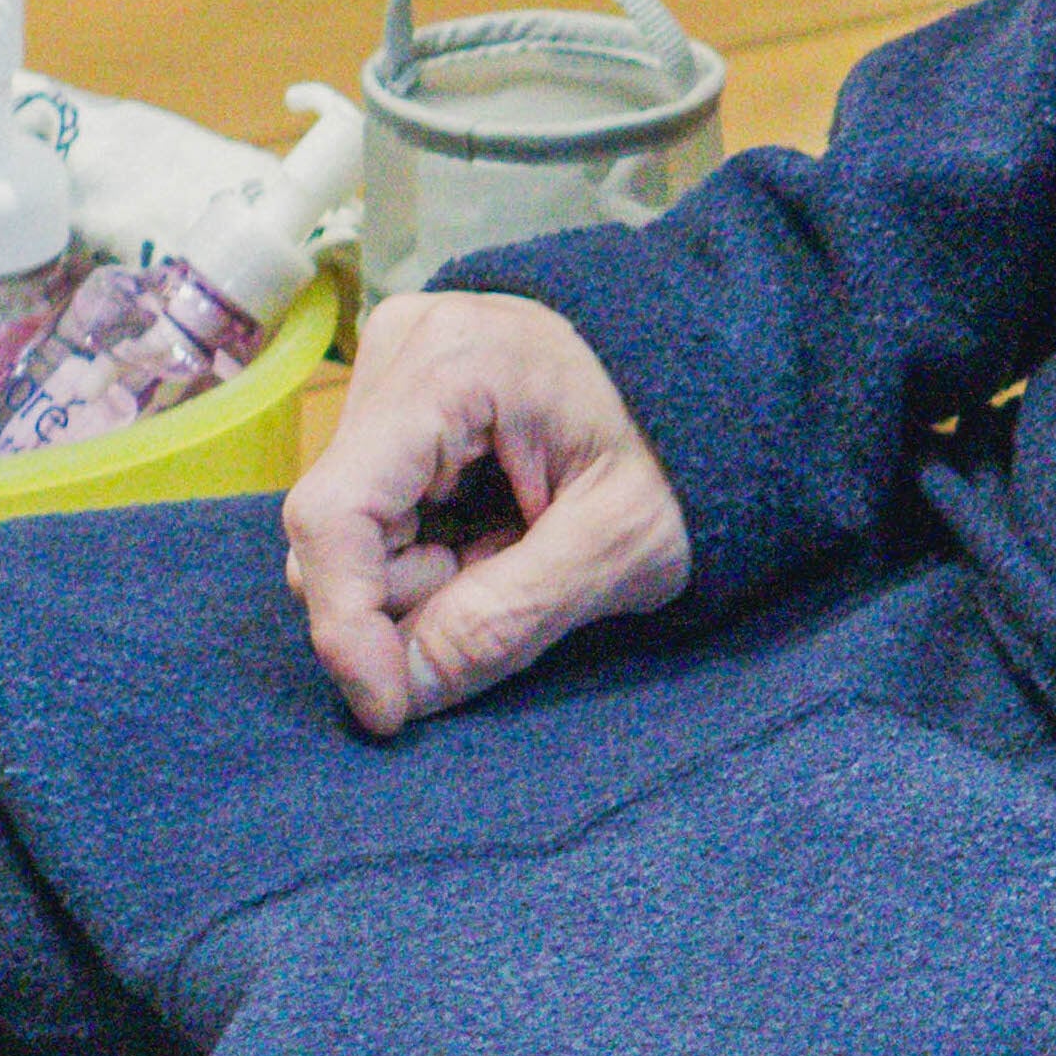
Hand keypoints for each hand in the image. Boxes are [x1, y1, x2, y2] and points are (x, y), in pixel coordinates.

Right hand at [284, 293, 690, 738]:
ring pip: (348, 531)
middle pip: (336, 530)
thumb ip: (506, 618)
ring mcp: (392, 367)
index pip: (336, 513)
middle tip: (518, 578)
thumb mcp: (621, 546)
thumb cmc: (688, 459)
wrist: (719, 399)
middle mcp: (400, 347)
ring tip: (515, 548)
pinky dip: (427, 552)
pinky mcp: (397, 400)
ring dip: (423, 578)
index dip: (346, 625)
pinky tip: (494, 532)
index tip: (387, 709)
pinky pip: (371, 514)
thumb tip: (400, 691)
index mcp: (453, 363)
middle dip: (412, 596)